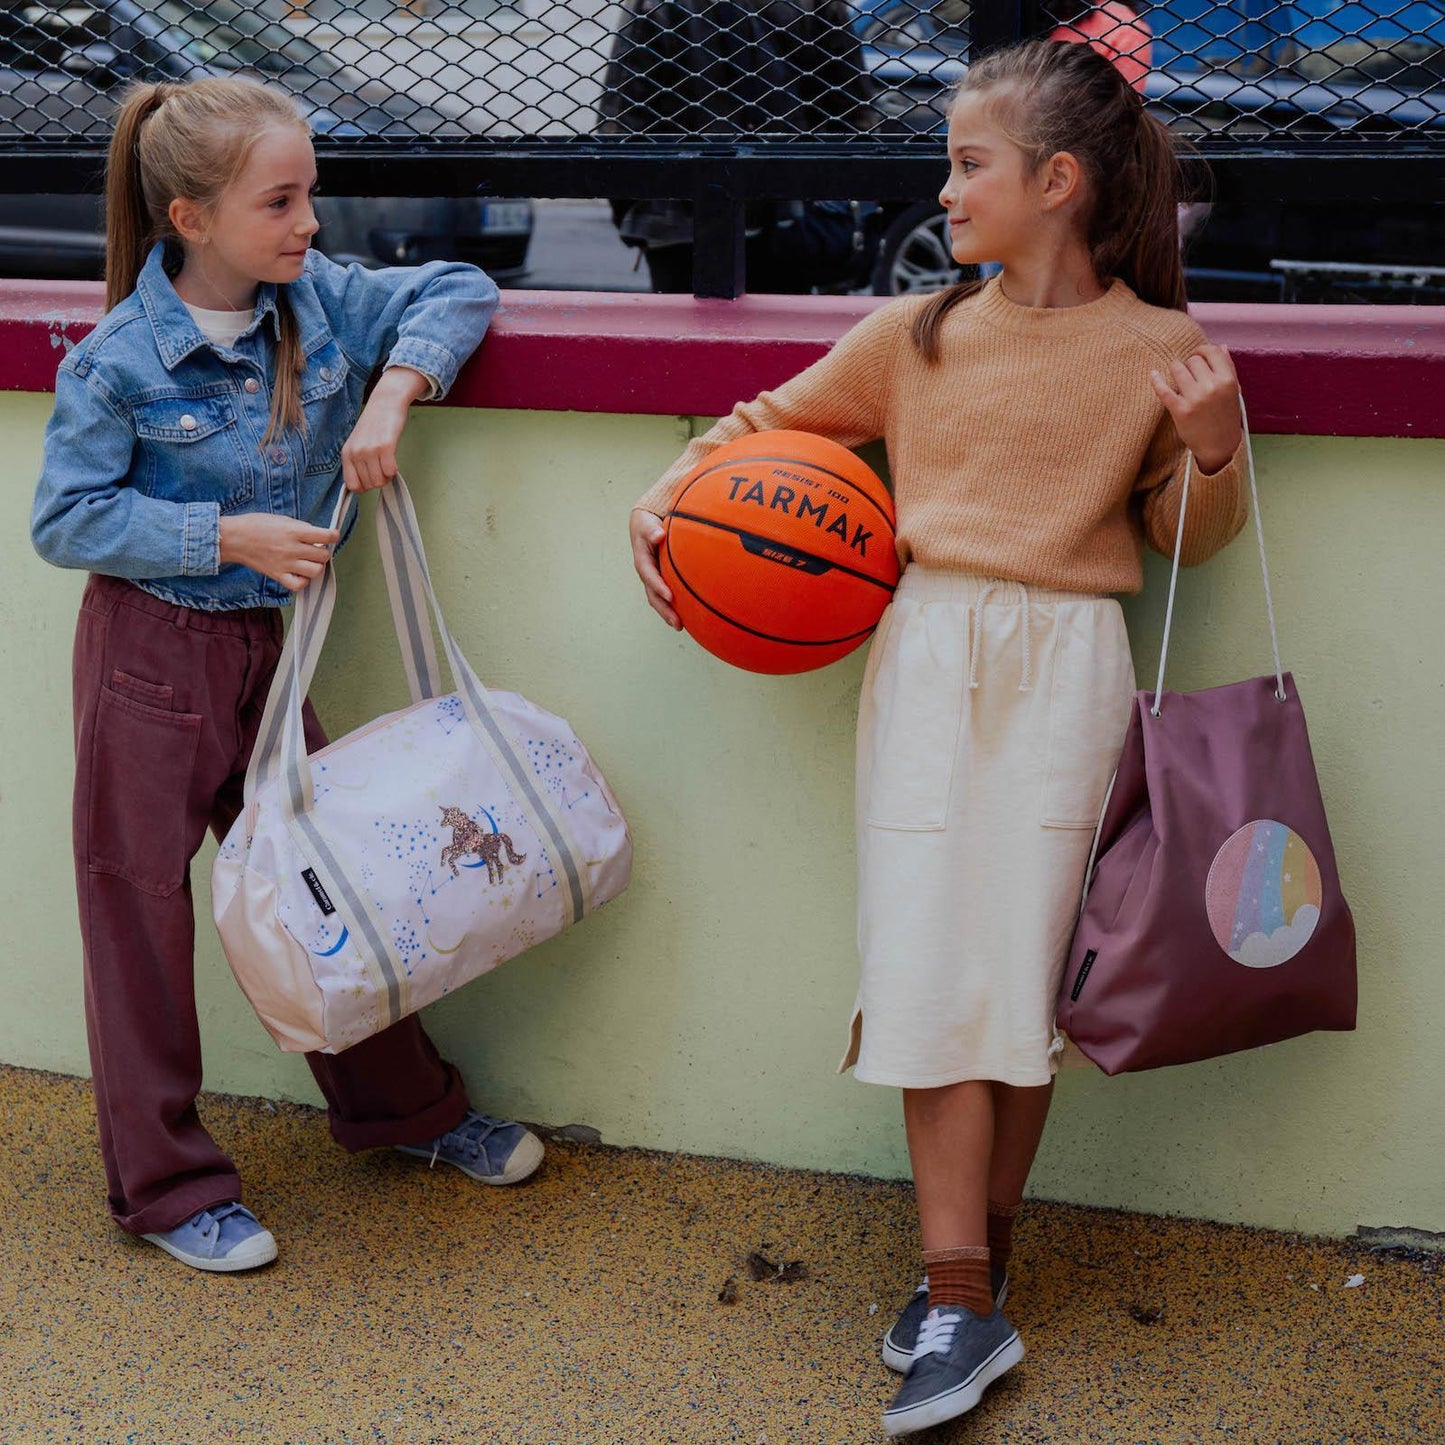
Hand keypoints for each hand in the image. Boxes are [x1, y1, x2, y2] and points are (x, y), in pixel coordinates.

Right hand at [219, 513, 338, 591]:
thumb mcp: (282, 519)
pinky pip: (299, 585)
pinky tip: (300, 574)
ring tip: (309, 562)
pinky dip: (303, 581)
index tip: (332, 535)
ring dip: (316, 567)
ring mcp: (285, 564)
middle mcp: (291, 549)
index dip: (332, 535)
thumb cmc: (255, 525)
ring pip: (316, 571)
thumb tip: (317, 535)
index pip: (325, 536)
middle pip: (323, 556)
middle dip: (323, 551)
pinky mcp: (278, 575)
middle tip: (316, 549)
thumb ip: (301, 528)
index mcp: (293, 531)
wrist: (233, 538)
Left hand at [341, 366, 429, 491]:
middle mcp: (356, 452)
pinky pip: (390, 471)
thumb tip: (362, 486)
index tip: (371, 479)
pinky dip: (394, 470)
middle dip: (379, 480)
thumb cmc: (374, 424)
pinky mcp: (385, 446)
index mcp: (347, 453)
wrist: (385, 402)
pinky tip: (393, 460)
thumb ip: (356, 463)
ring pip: (380, 480)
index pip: (352, 485)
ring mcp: (370, 449)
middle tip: (382, 467)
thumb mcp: (357, 443)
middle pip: (369, 485)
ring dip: (387, 476)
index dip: (364, 487)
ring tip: (388, 463)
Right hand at [629, 507, 680, 629]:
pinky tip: (686, 616)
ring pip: (658, 599)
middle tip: (677, 623)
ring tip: (680, 626)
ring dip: (668, 613)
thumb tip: (659, 535)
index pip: (649, 575)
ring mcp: (653, 579)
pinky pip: (665, 596)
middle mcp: (647, 573)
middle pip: (653, 595)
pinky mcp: (660, 580)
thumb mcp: (647, 524)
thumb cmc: (647, 524)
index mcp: (643, 560)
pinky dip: (673, 607)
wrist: (644, 525)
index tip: (670, 596)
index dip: (658, 586)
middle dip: (664, 610)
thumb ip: (652, 530)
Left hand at [1149, 344, 1241, 474]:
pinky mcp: (1180, 410)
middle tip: (1190, 373)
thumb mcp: (1233, 391)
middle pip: (1194, 360)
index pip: (1212, 351)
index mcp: (1228, 380)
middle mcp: (1212, 387)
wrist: (1219, 446)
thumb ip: (1228, 368)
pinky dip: (1156, 380)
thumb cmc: (1226, 416)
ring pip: (1178, 369)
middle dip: (1190, 363)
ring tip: (1178, 377)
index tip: (1197, 355)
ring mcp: (1195, 398)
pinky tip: (1153, 374)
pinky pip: (1164, 390)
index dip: (1202, 350)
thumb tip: (1221, 346)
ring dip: (1176, 369)